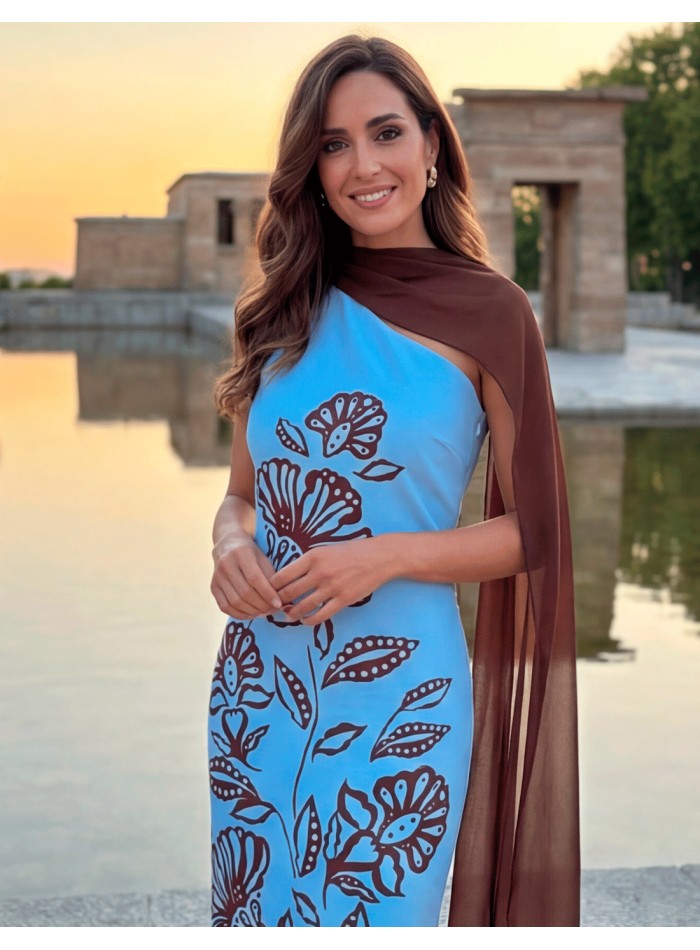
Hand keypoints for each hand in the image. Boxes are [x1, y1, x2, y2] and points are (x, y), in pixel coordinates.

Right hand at [211, 533, 282, 619]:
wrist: (227, 543)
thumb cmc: (251, 552)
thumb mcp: (263, 557)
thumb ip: (270, 575)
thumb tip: (280, 598)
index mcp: (241, 553)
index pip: (255, 578)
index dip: (267, 593)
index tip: (278, 603)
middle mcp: (226, 564)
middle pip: (245, 592)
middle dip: (261, 605)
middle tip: (273, 610)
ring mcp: (217, 576)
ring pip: (235, 602)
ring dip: (252, 611)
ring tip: (264, 613)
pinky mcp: (213, 586)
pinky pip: (225, 606)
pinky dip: (239, 614)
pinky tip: (251, 614)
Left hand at [269, 537, 390, 625]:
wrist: (379, 556)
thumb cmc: (351, 551)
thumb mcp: (325, 550)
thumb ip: (307, 562)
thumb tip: (288, 576)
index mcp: (312, 557)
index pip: (282, 575)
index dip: (270, 587)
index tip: (267, 592)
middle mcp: (319, 572)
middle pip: (288, 592)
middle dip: (278, 602)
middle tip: (274, 607)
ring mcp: (331, 587)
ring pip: (302, 606)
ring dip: (291, 613)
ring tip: (288, 615)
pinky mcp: (343, 599)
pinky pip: (320, 615)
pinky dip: (309, 620)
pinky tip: (305, 621)